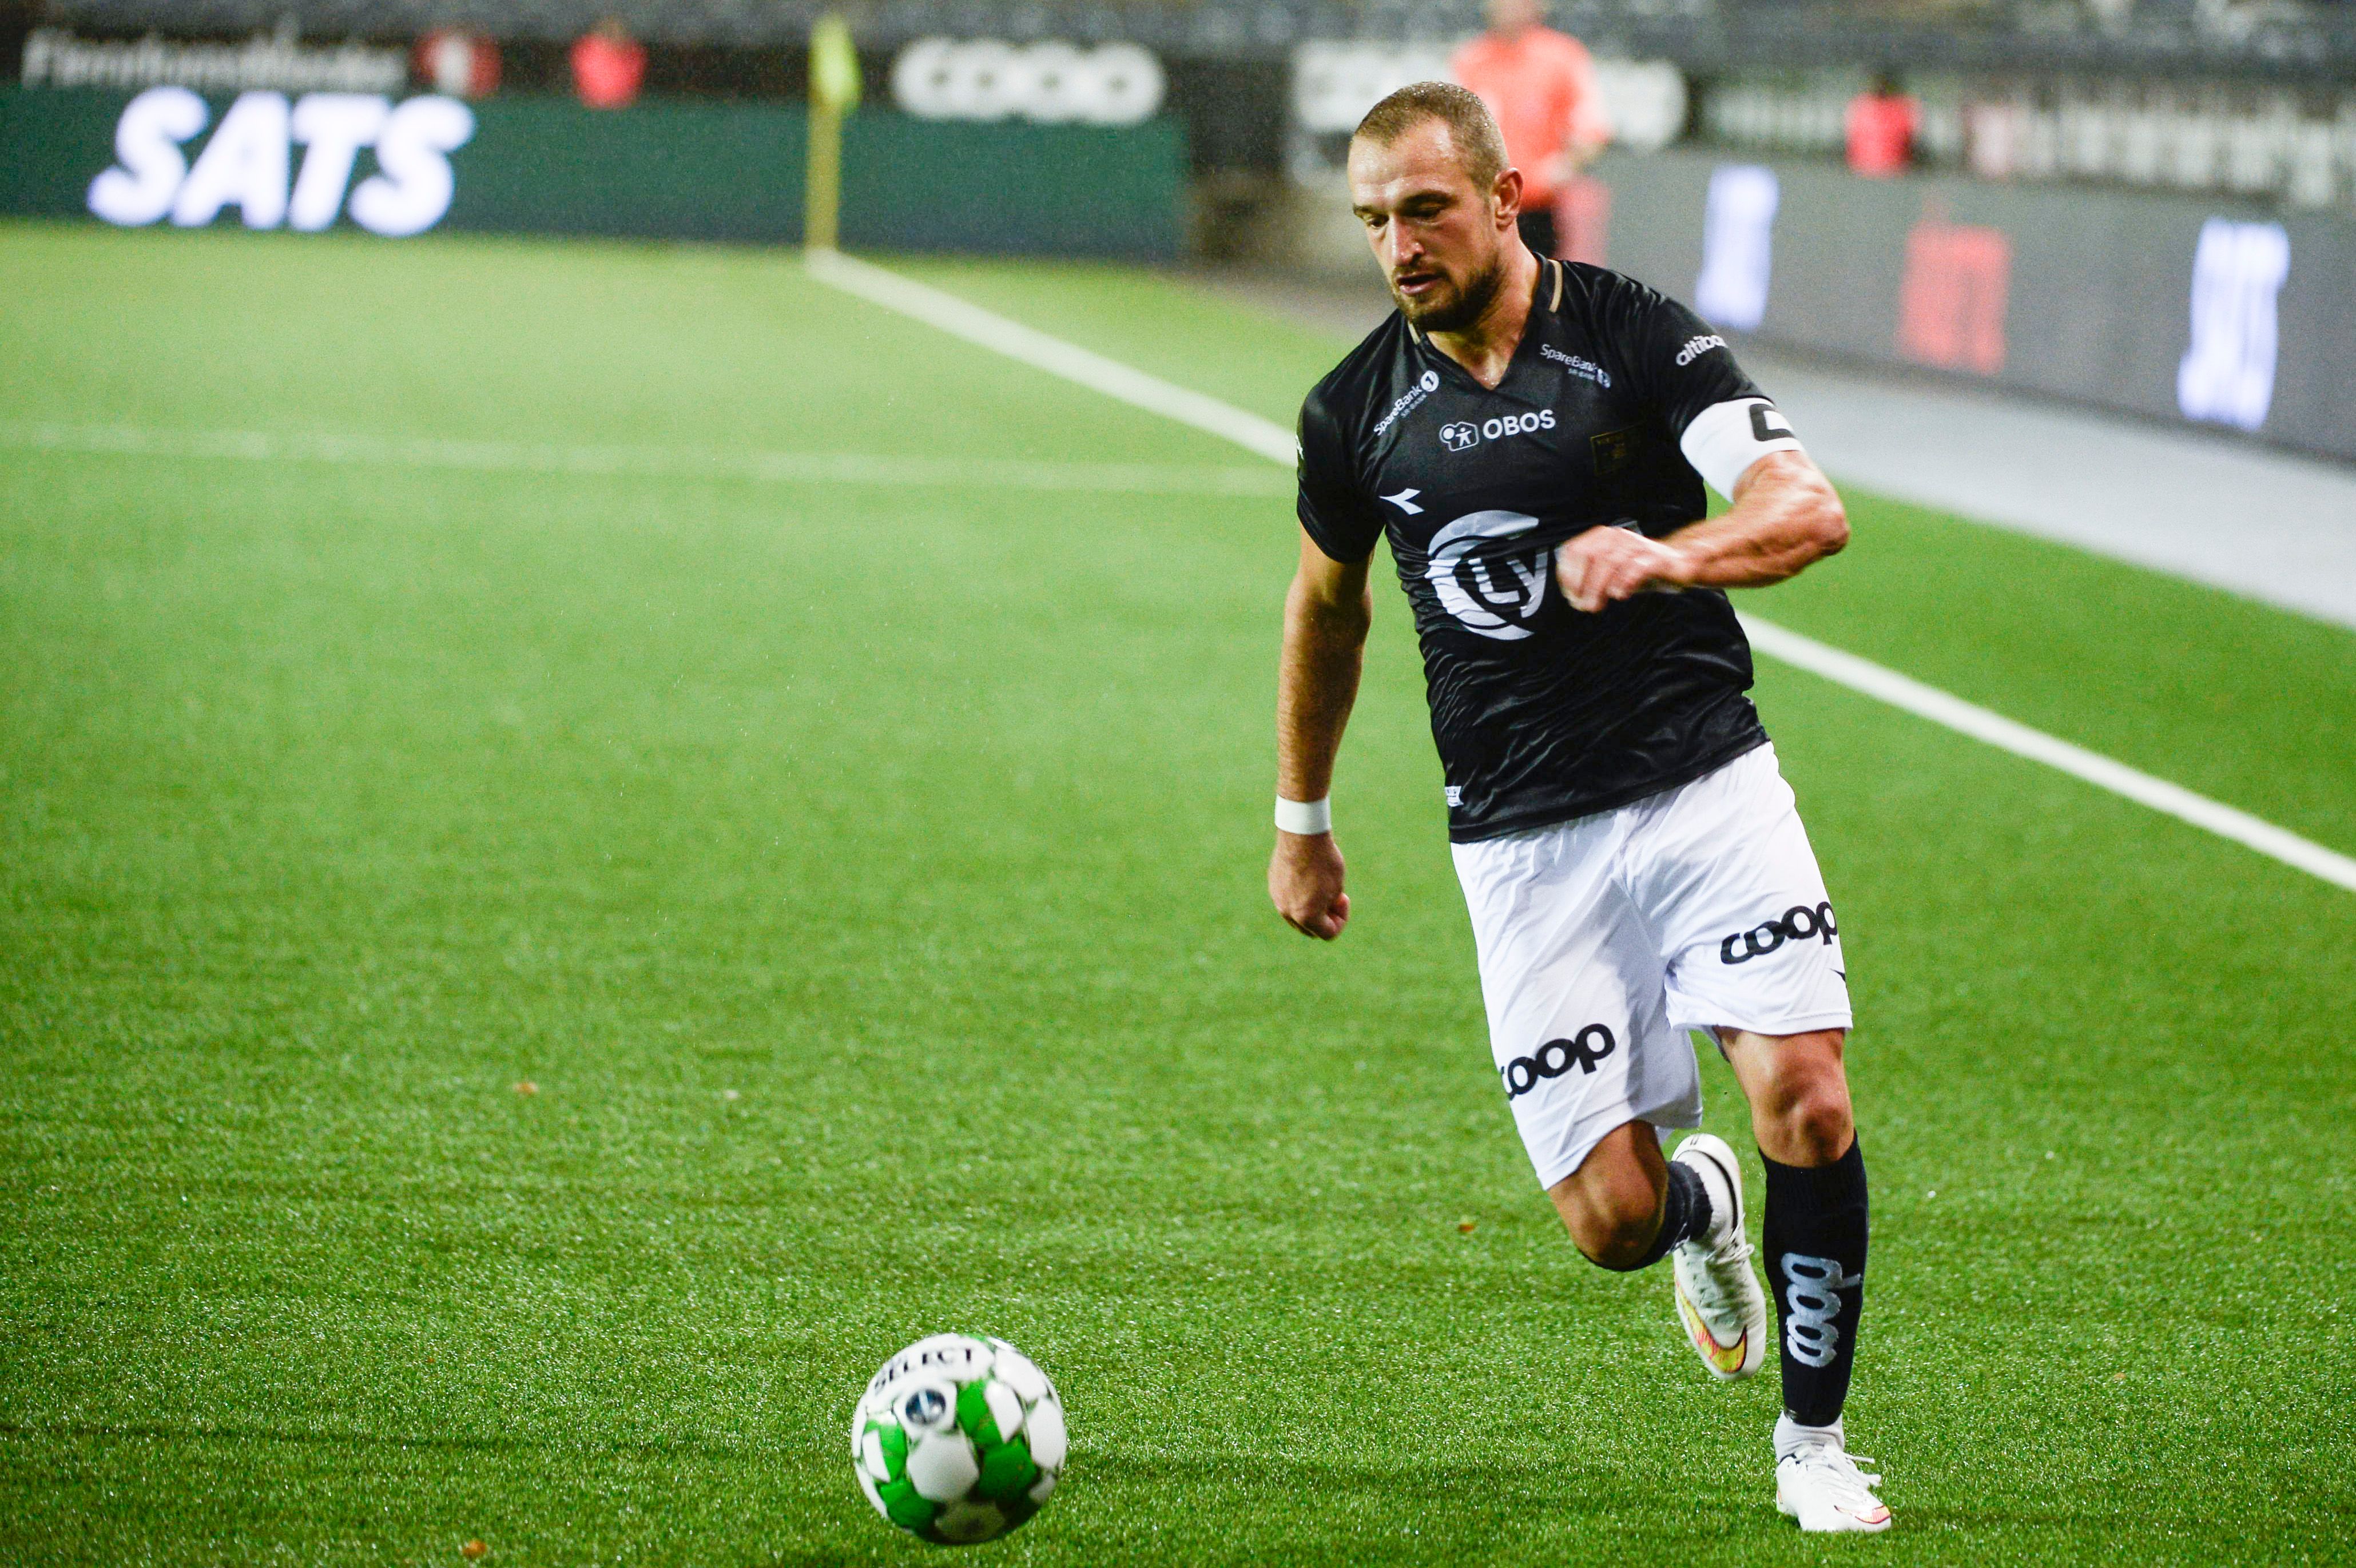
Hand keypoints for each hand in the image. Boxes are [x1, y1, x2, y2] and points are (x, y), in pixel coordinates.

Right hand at [1269, 830, 1349, 939]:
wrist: (1302, 834)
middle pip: (1310, 929)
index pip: (1328, 933)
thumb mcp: (1336, 887)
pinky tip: (1307, 877)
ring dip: (1310, 908)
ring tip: (1321, 887)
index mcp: (1306, 917)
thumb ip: (1329, 906)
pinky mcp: (1273, 885)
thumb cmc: (1324, 860)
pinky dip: (1299, 896)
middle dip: (1324, 918)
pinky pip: (1287, 899)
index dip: (1341, 919)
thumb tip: (1322, 912)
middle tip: (1334, 898)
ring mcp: (1277, 899)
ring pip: (1296, 915)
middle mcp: (1288, 912)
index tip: (1343, 899)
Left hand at [1554, 527, 1692, 612]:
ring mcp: (1638, 546)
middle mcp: (1618, 537)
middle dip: (1582, 583)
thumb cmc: (1637, 570)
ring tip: (1595, 606)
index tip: (1571, 595)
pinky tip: (1619, 595)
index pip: (1574, 550)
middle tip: (1583, 605)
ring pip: (1611, 562)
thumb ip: (1588, 581)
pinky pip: (1637, 567)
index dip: (1567, 574)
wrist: (1678, 563)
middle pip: (1591, 556)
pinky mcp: (1656, 559)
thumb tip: (1573, 598)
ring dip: (1598, 587)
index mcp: (1602, 537)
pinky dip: (1624, 582)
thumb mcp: (1609, 572)